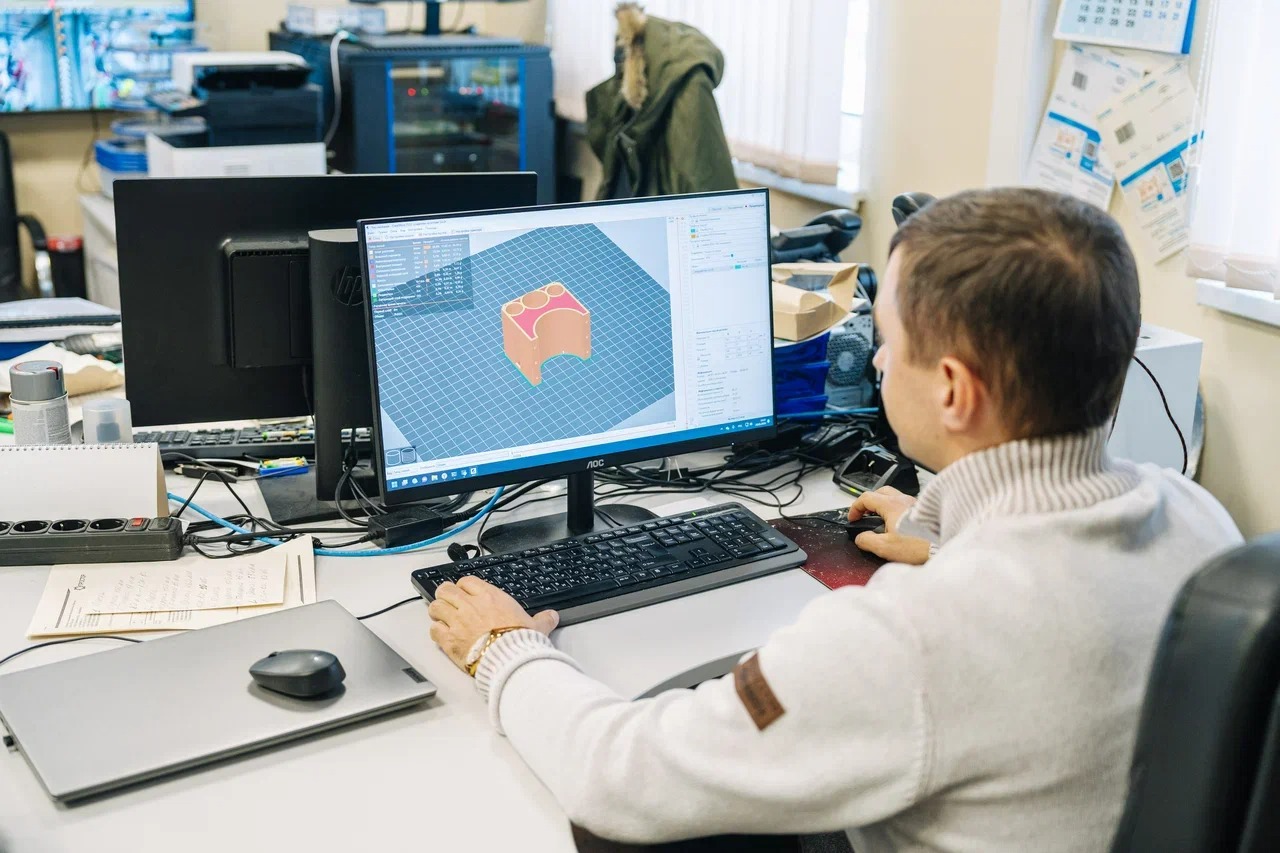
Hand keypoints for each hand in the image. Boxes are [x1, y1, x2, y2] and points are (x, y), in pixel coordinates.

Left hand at [427, 577, 559, 671]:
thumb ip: (543, 620)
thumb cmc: (520, 642)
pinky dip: (435, 632)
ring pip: (435, 607)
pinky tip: (441, 636)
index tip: (466, 594)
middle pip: (446, 590)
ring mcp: (457, 621)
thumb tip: (552, 616)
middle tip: (448, 603)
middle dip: (445, 595)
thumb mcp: (536, 627)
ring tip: (441, 618)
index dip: (464, 587)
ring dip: (437, 612)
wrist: (508, 659)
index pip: (467, 581)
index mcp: (490, 597)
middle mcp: (470, 605)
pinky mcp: (449, 640)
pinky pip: (433, 630)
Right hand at [848, 486, 931, 564]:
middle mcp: (903, 500)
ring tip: (881, 521)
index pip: (866, 498)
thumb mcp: (885, 547)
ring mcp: (915, 504)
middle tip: (865, 514)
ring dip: (883, 506)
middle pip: (880, 492)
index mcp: (891, 505)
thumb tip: (860, 538)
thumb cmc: (920, 545)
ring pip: (894, 497)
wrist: (944, 546)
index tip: (853, 518)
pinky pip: (905, 505)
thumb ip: (867, 541)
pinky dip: (896, 511)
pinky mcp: (923, 511)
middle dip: (869, 502)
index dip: (855, 507)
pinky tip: (898, 525)